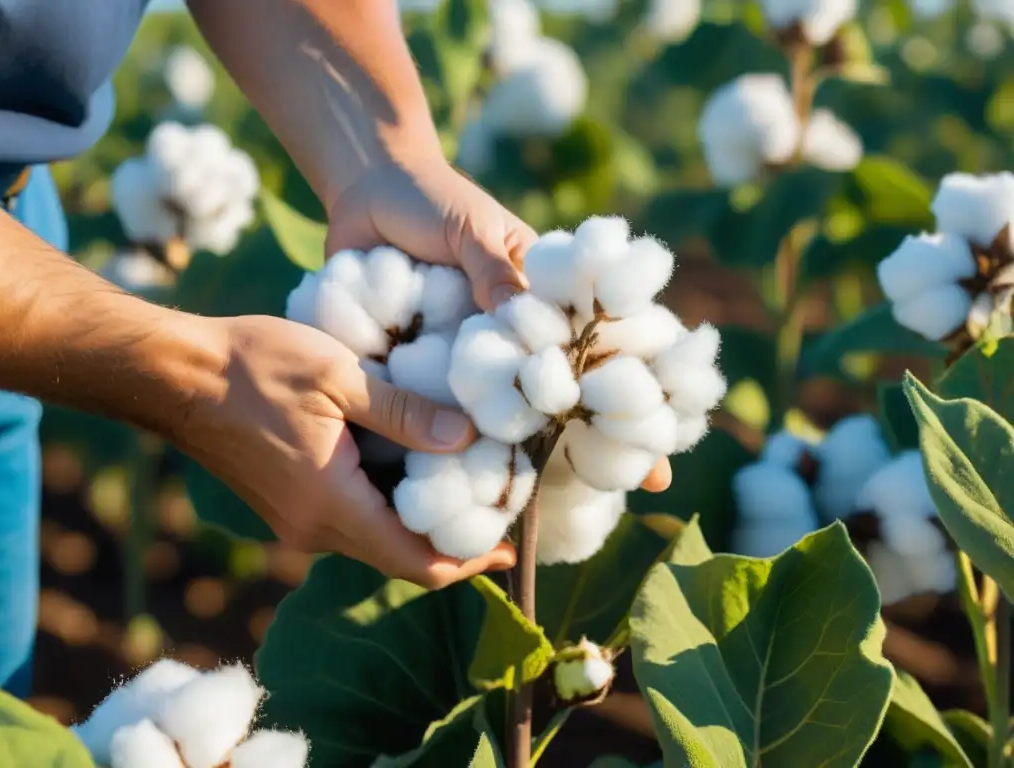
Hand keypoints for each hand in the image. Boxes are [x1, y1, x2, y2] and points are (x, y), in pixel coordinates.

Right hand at [179, 314, 516, 589]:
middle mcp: (312, 529)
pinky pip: (349, 519)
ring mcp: (295, 520)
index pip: (414, 563)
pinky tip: (408, 466)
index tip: (509, 551)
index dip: (468, 562)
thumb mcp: (340, 377)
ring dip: (416, 521)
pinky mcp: (285, 504)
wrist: (173, 374)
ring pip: (374, 539)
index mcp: (331, 505)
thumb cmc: (252, 367)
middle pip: (398, 557)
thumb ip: (405, 412)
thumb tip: (465, 436)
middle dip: (450, 541)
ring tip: (463, 481)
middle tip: (495, 505)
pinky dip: (385, 505)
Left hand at [325, 156, 672, 489]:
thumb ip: (494, 272)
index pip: (597, 346)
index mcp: (538, 297)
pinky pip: (443, 406)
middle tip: (628, 484)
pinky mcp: (423, 366)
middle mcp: (511, 335)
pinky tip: (469, 475)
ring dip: (524, 451)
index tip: (661, 437)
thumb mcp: (472, 229)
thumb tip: (521, 319)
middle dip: (591, 438)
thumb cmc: (431, 199)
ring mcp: (469, 357)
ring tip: (554, 499)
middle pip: (557, 394)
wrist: (365, 192)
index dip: (631, 392)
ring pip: (502, 412)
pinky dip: (453, 437)